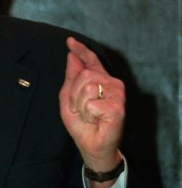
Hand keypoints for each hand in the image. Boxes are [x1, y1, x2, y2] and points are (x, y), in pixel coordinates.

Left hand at [59, 37, 124, 176]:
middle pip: (85, 74)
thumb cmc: (82, 123)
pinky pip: (91, 103)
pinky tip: (96, 120)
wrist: (91, 146)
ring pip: (87, 87)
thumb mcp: (69, 99)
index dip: (81, 50)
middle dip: (74, 93)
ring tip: (88, 115)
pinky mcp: (118, 107)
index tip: (70, 41)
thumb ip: (71, 78)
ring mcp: (117, 94)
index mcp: (99, 79)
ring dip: (80, 105)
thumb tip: (72, 56)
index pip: (90, 60)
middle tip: (80, 109)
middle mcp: (111, 83)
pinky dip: (87, 114)